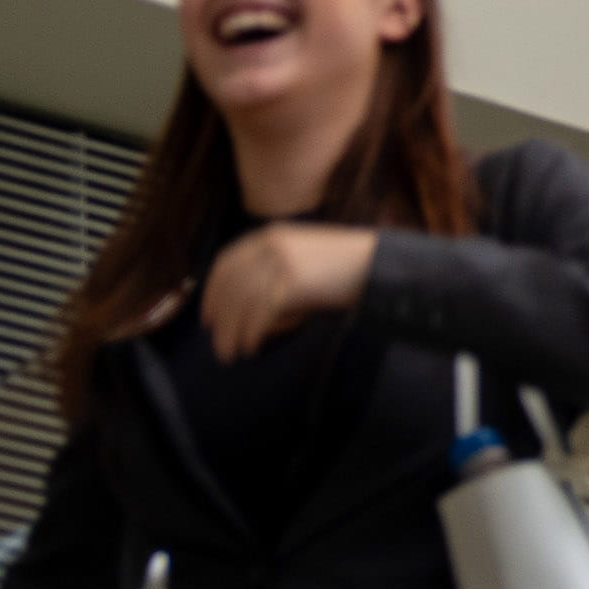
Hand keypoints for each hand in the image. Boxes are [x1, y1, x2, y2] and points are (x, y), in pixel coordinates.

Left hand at [199, 224, 374, 359]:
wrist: (380, 263)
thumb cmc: (346, 265)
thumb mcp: (304, 256)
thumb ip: (274, 269)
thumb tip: (245, 307)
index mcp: (272, 235)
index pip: (226, 263)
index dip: (212, 292)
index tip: (208, 317)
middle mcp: (272, 245)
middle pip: (231, 287)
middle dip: (220, 319)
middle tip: (217, 344)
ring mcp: (282, 263)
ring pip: (241, 303)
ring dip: (231, 332)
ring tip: (231, 353)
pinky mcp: (294, 282)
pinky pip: (260, 313)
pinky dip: (251, 333)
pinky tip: (252, 346)